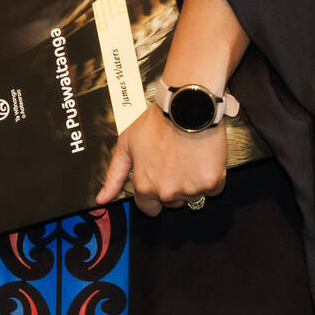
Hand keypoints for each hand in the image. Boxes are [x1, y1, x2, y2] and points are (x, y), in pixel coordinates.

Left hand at [95, 104, 226, 216]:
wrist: (186, 106)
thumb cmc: (158, 122)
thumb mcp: (126, 144)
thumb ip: (114, 175)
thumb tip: (102, 199)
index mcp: (144, 186)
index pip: (149, 208)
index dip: (153, 194)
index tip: (159, 179)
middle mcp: (167, 192)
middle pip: (172, 202)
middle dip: (173, 186)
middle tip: (175, 161)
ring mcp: (190, 189)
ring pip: (193, 196)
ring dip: (192, 181)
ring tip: (188, 157)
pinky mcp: (212, 182)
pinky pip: (213, 188)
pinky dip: (211, 176)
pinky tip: (202, 158)